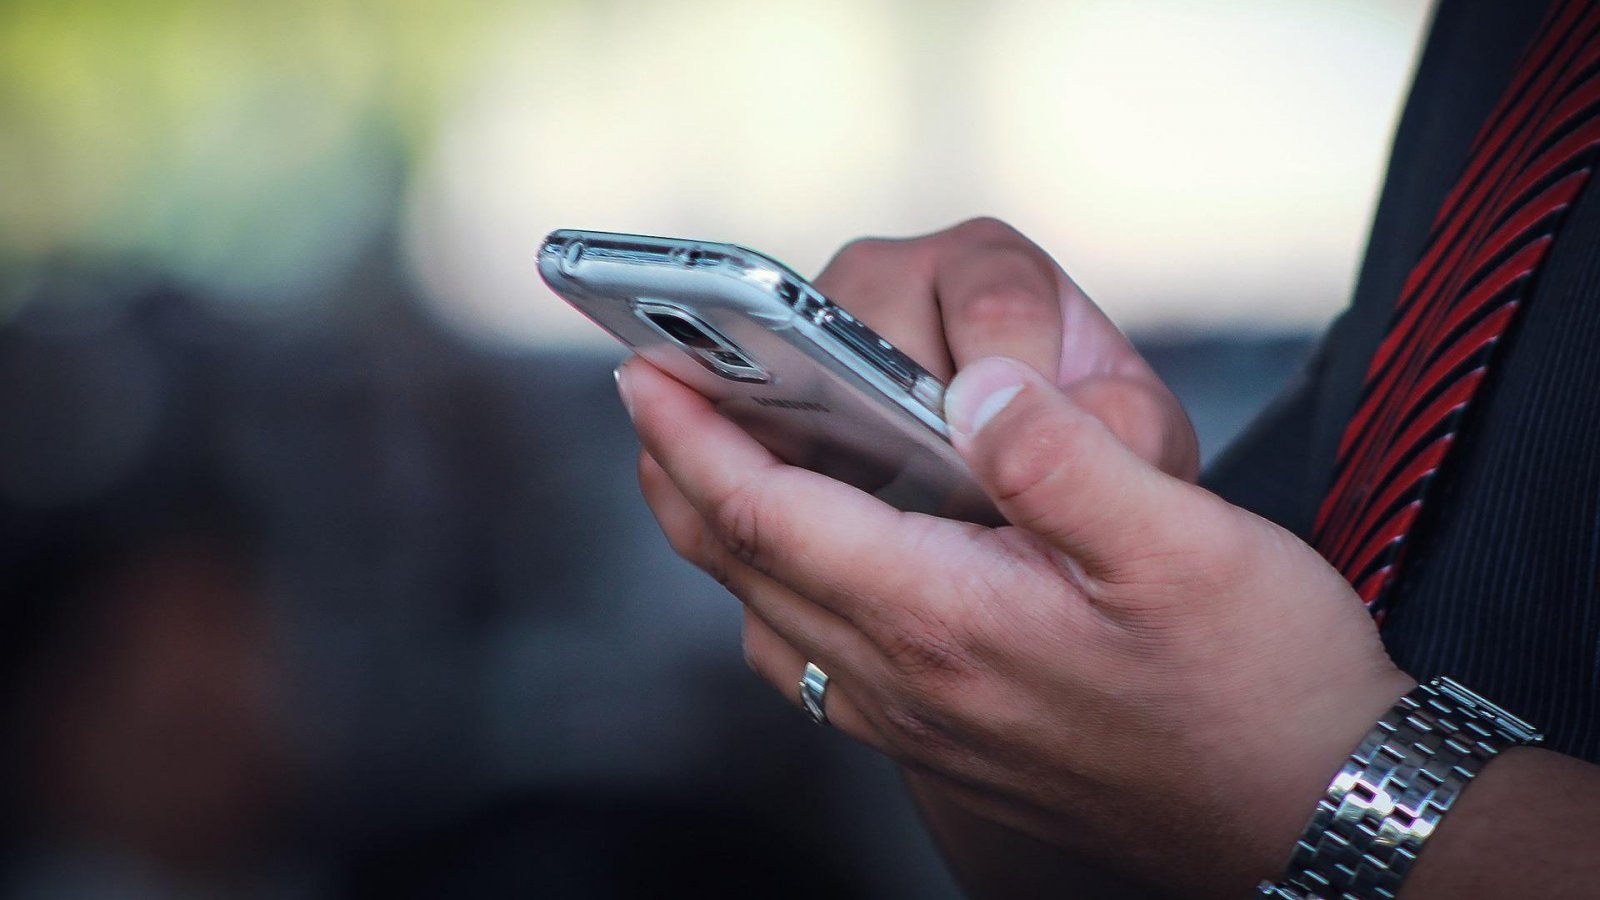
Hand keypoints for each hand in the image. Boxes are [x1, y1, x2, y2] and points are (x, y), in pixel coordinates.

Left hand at [619, 221, 1414, 895]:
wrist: (1308, 813)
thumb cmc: (1258, 685)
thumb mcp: (1182, 544)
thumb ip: (1064, 457)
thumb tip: (977, 383)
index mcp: (947, 618)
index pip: (772, 515)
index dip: (695, 437)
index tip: (644, 371)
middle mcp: (912, 682)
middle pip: (747, 569)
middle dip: (680, 477)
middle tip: (649, 400)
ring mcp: (923, 725)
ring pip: (773, 622)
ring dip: (723, 538)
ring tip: (709, 469)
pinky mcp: (950, 743)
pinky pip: (820, 667)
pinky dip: (780, 599)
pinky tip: (813, 569)